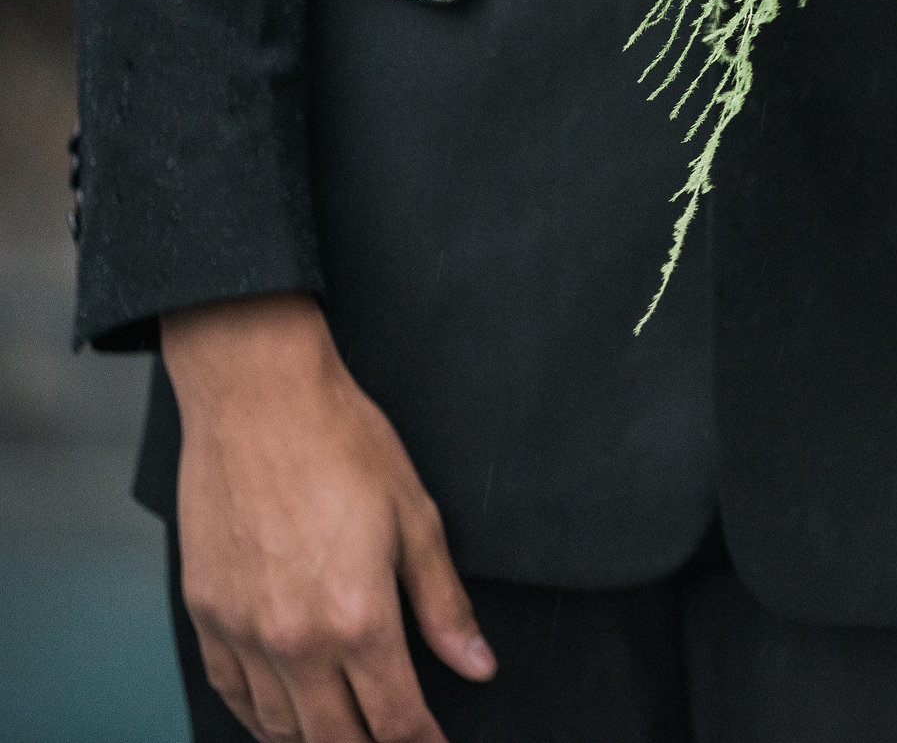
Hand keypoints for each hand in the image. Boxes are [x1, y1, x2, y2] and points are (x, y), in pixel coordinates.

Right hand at [162, 292, 494, 742]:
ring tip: (347, 736)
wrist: (259, 400)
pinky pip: (231, 692)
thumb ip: (444, 605)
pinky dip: (259, 716)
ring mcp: (244, 631)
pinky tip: (282, 717)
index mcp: (359, 618)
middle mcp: (296, 639)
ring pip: (279, 726)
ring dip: (315, 740)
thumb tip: (478, 665)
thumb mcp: (418, 520)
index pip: (397, 719)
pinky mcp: (205, 614)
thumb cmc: (344, 445)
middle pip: (335, 738)